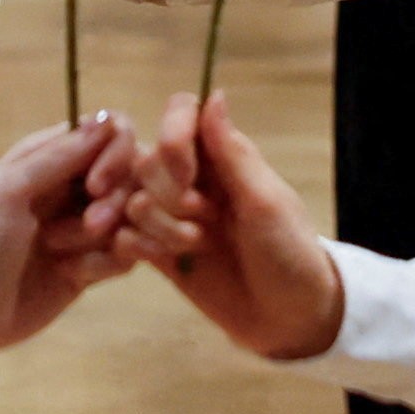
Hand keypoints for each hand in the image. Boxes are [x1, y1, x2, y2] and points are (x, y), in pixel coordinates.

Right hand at [122, 92, 347, 361]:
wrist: (290, 319)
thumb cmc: (289, 253)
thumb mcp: (265, 203)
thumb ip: (232, 153)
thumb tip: (213, 94)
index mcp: (224, 157)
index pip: (181, 114)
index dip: (172, 136)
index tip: (184, 170)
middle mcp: (194, 180)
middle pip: (148, 159)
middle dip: (168, 192)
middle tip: (204, 221)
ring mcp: (174, 217)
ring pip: (133, 198)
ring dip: (158, 223)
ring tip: (194, 247)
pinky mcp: (159, 253)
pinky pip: (124, 235)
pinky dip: (137, 244)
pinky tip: (163, 261)